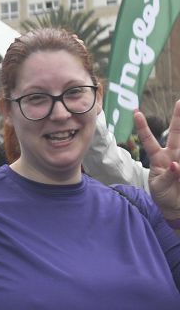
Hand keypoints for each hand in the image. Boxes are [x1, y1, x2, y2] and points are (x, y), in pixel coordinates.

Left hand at [136, 101, 179, 220]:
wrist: (176, 207)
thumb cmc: (164, 195)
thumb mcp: (159, 186)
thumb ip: (167, 176)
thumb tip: (176, 165)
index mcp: (159, 158)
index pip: (149, 140)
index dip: (142, 127)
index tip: (135, 112)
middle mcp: (173, 155)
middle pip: (176, 133)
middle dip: (178, 117)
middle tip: (179, 102)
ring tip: (178, 143)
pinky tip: (178, 169)